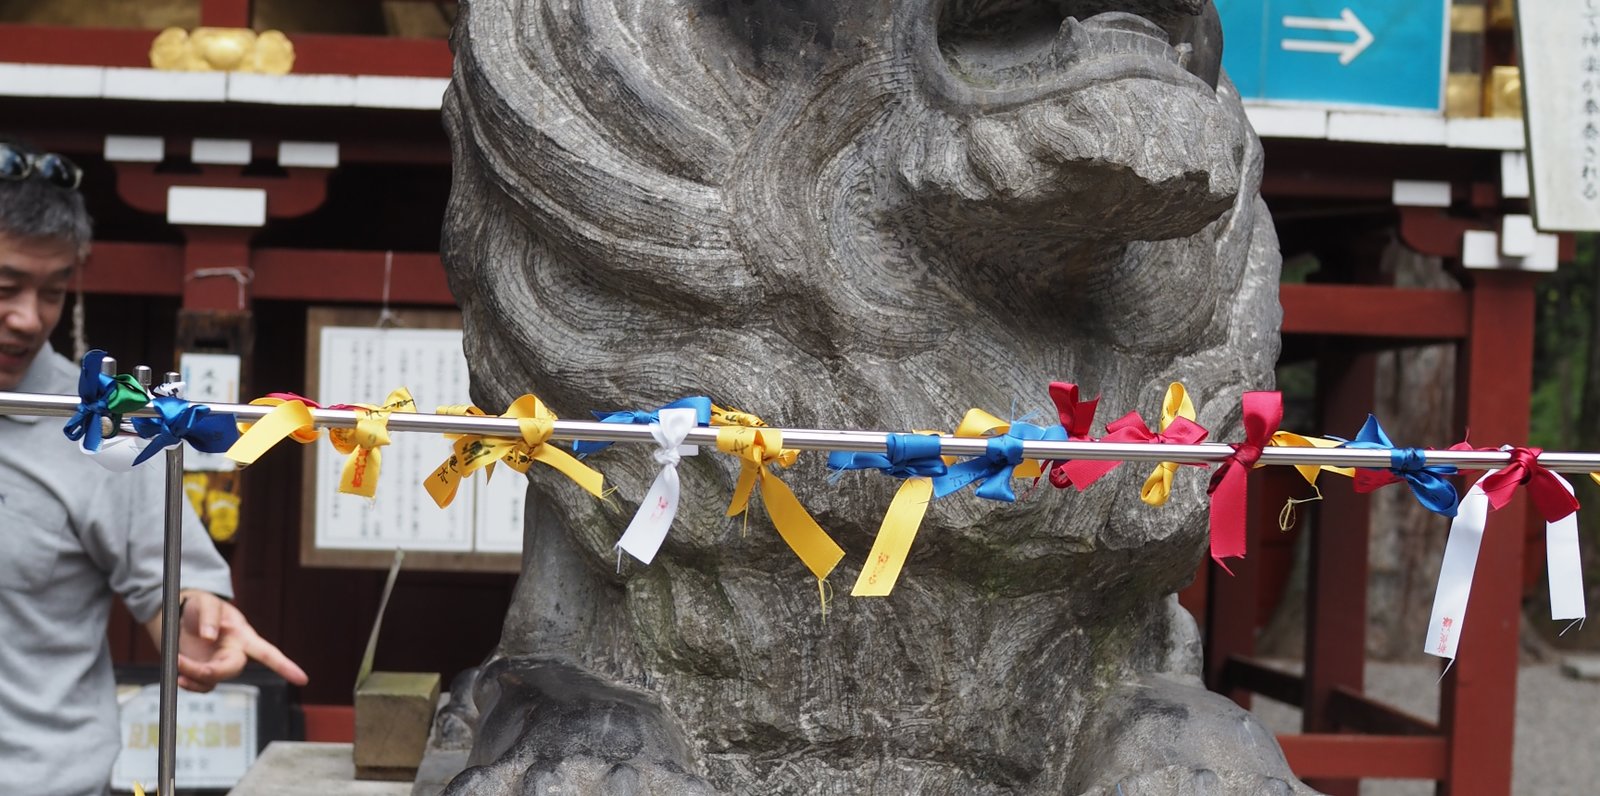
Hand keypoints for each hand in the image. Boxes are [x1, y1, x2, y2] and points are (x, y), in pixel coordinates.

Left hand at [146, 590, 308, 691]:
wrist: (178, 616)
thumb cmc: (200, 606)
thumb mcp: (206, 602)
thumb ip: (209, 615)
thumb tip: (209, 636)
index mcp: (243, 637)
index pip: (268, 653)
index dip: (285, 666)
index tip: (302, 678)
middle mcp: (234, 653)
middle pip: (232, 670)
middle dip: (208, 670)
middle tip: (181, 661)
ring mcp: (217, 665)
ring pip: (213, 680)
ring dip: (192, 675)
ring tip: (175, 661)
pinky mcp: (202, 673)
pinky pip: (201, 686)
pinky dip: (187, 683)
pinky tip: (176, 673)